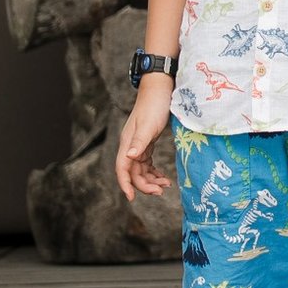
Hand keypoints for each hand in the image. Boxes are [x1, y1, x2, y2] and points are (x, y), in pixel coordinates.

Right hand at [115, 78, 174, 201]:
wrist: (160, 89)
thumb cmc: (155, 105)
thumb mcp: (149, 125)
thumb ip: (139, 142)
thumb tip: (129, 157)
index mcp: (127, 143)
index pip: (122, 169)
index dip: (125, 184)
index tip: (131, 198)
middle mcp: (130, 146)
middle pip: (133, 172)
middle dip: (145, 185)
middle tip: (161, 191)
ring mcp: (138, 145)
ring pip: (141, 170)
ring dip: (151, 180)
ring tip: (166, 185)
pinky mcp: (147, 143)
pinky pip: (147, 163)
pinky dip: (154, 172)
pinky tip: (163, 177)